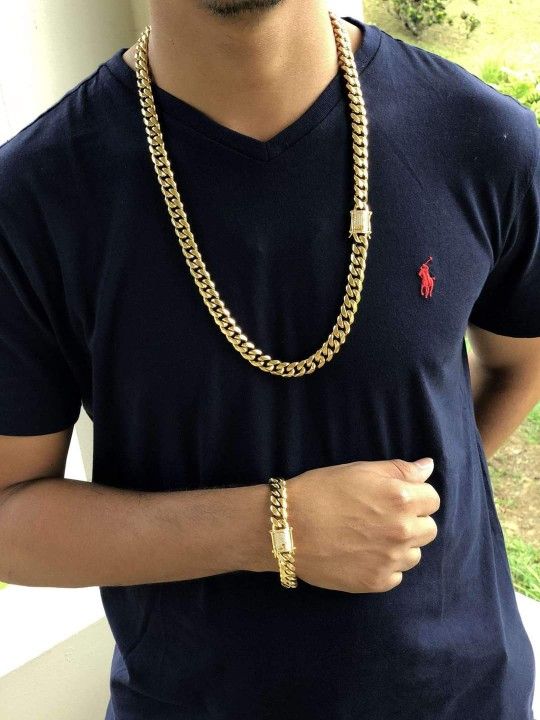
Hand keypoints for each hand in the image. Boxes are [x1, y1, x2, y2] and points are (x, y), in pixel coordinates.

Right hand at [284, 457, 439, 592]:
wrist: (286, 528)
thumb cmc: (320, 491)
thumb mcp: (359, 469)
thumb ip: (400, 470)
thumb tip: (428, 467)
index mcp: (401, 499)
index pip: (432, 499)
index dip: (414, 495)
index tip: (394, 496)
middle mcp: (402, 531)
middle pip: (429, 528)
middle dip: (412, 521)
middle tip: (382, 516)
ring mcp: (391, 560)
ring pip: (414, 553)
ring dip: (400, 545)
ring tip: (370, 536)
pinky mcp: (377, 582)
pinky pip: (396, 575)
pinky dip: (384, 565)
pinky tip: (362, 554)